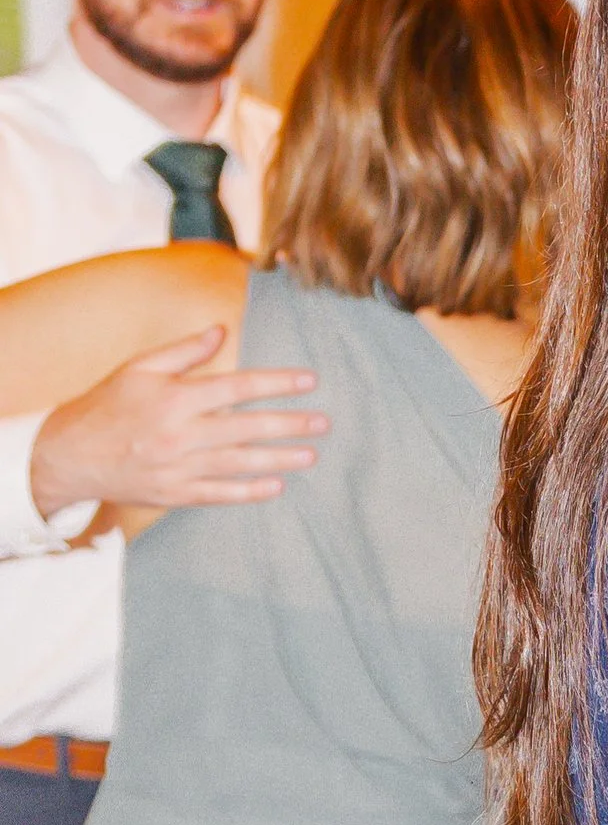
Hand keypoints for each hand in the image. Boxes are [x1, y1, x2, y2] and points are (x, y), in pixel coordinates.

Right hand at [29, 328, 326, 520]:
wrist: (68, 455)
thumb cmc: (106, 405)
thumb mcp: (139, 367)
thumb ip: (184, 351)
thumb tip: (222, 329)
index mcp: (175, 397)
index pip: (238, 387)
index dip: (277, 383)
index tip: (309, 381)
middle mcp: (180, 433)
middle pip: (247, 427)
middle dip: (290, 425)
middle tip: (323, 423)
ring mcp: (178, 467)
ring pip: (240, 463)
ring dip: (279, 459)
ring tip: (311, 455)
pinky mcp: (173, 494)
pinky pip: (219, 494)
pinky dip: (249, 491)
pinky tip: (276, 486)